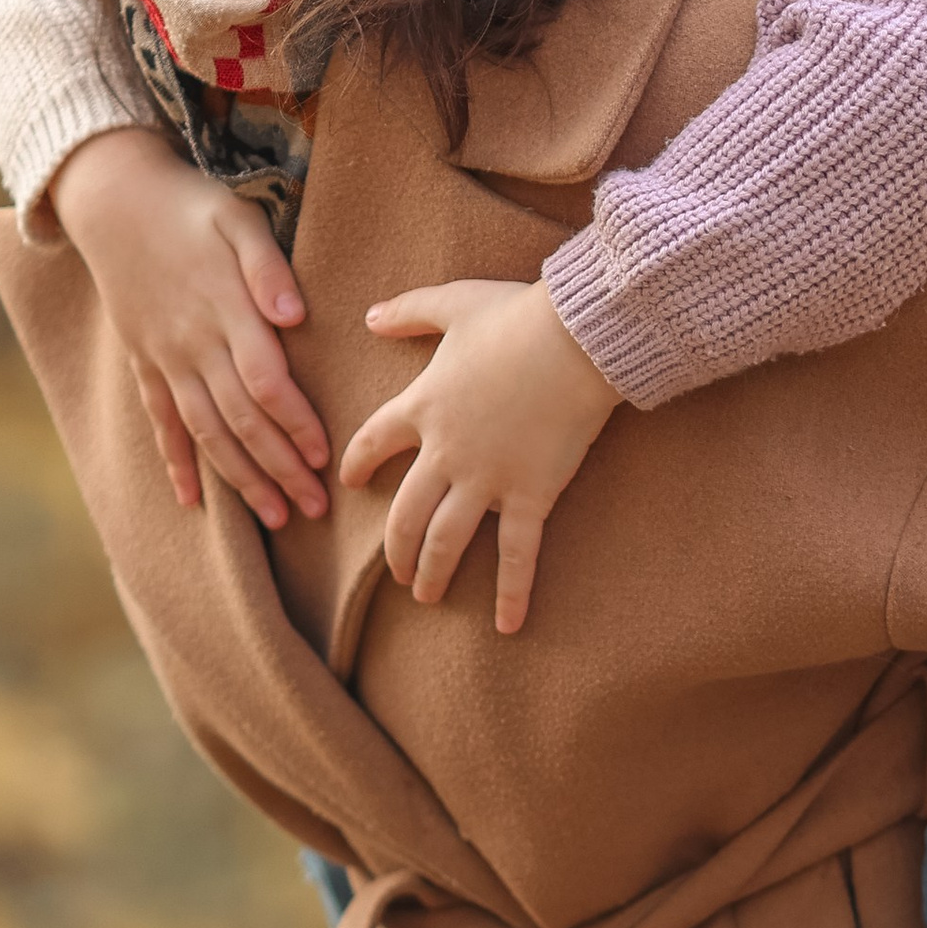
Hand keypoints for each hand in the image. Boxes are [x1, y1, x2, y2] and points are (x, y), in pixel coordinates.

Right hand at [48, 127, 328, 528]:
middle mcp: (192, 344)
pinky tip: (191, 500)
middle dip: (278, 468)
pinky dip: (176, 461)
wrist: (113, 201)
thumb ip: (267, 267)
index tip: (324, 456)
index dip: (294, 422)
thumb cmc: (190, 207)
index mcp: (223, 310)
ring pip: (204, 431)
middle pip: (239, 419)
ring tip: (274, 518)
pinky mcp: (144, 362)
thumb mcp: (236, 218)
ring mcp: (164, 358)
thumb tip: (295, 317)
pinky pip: (160, 421)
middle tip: (314, 509)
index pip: (264, 382)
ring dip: (239, 479)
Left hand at [339, 277, 618, 633]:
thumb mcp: (454, 302)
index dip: (357, 465)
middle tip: (397, 571)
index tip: (349, 483)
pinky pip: (517, 555)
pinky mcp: (530, 495)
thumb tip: (369, 315)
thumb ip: (409, 310)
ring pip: (446, 540)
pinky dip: (511, 593)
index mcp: (422, 404)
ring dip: (432, 573)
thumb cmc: (518, 315)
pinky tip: (507, 625)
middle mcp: (445, 451)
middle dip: (397, 547)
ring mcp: (486, 479)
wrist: (577, 339)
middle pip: (404, 512)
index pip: (372, 443)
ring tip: (426, 595)